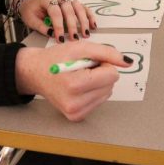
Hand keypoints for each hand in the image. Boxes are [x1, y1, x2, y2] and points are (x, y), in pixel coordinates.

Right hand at [14, 41, 128, 120]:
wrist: (35, 73)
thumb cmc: (55, 58)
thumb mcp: (80, 47)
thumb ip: (106, 52)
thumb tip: (128, 62)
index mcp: (75, 85)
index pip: (112, 75)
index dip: (103, 64)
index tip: (88, 61)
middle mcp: (75, 103)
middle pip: (111, 84)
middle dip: (100, 73)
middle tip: (81, 68)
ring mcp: (75, 113)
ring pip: (107, 93)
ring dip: (97, 82)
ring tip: (78, 76)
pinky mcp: (76, 117)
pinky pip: (99, 101)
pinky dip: (92, 91)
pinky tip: (78, 87)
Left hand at [18, 0, 95, 41]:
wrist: (31, 2)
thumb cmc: (31, 11)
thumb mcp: (31, 20)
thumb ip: (41, 27)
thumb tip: (52, 34)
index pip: (55, 12)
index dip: (59, 26)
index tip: (61, 39)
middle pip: (69, 10)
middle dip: (73, 26)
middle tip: (74, 38)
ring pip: (79, 8)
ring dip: (83, 21)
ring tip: (85, 34)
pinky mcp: (73, 1)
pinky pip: (83, 7)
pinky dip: (89, 16)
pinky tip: (93, 25)